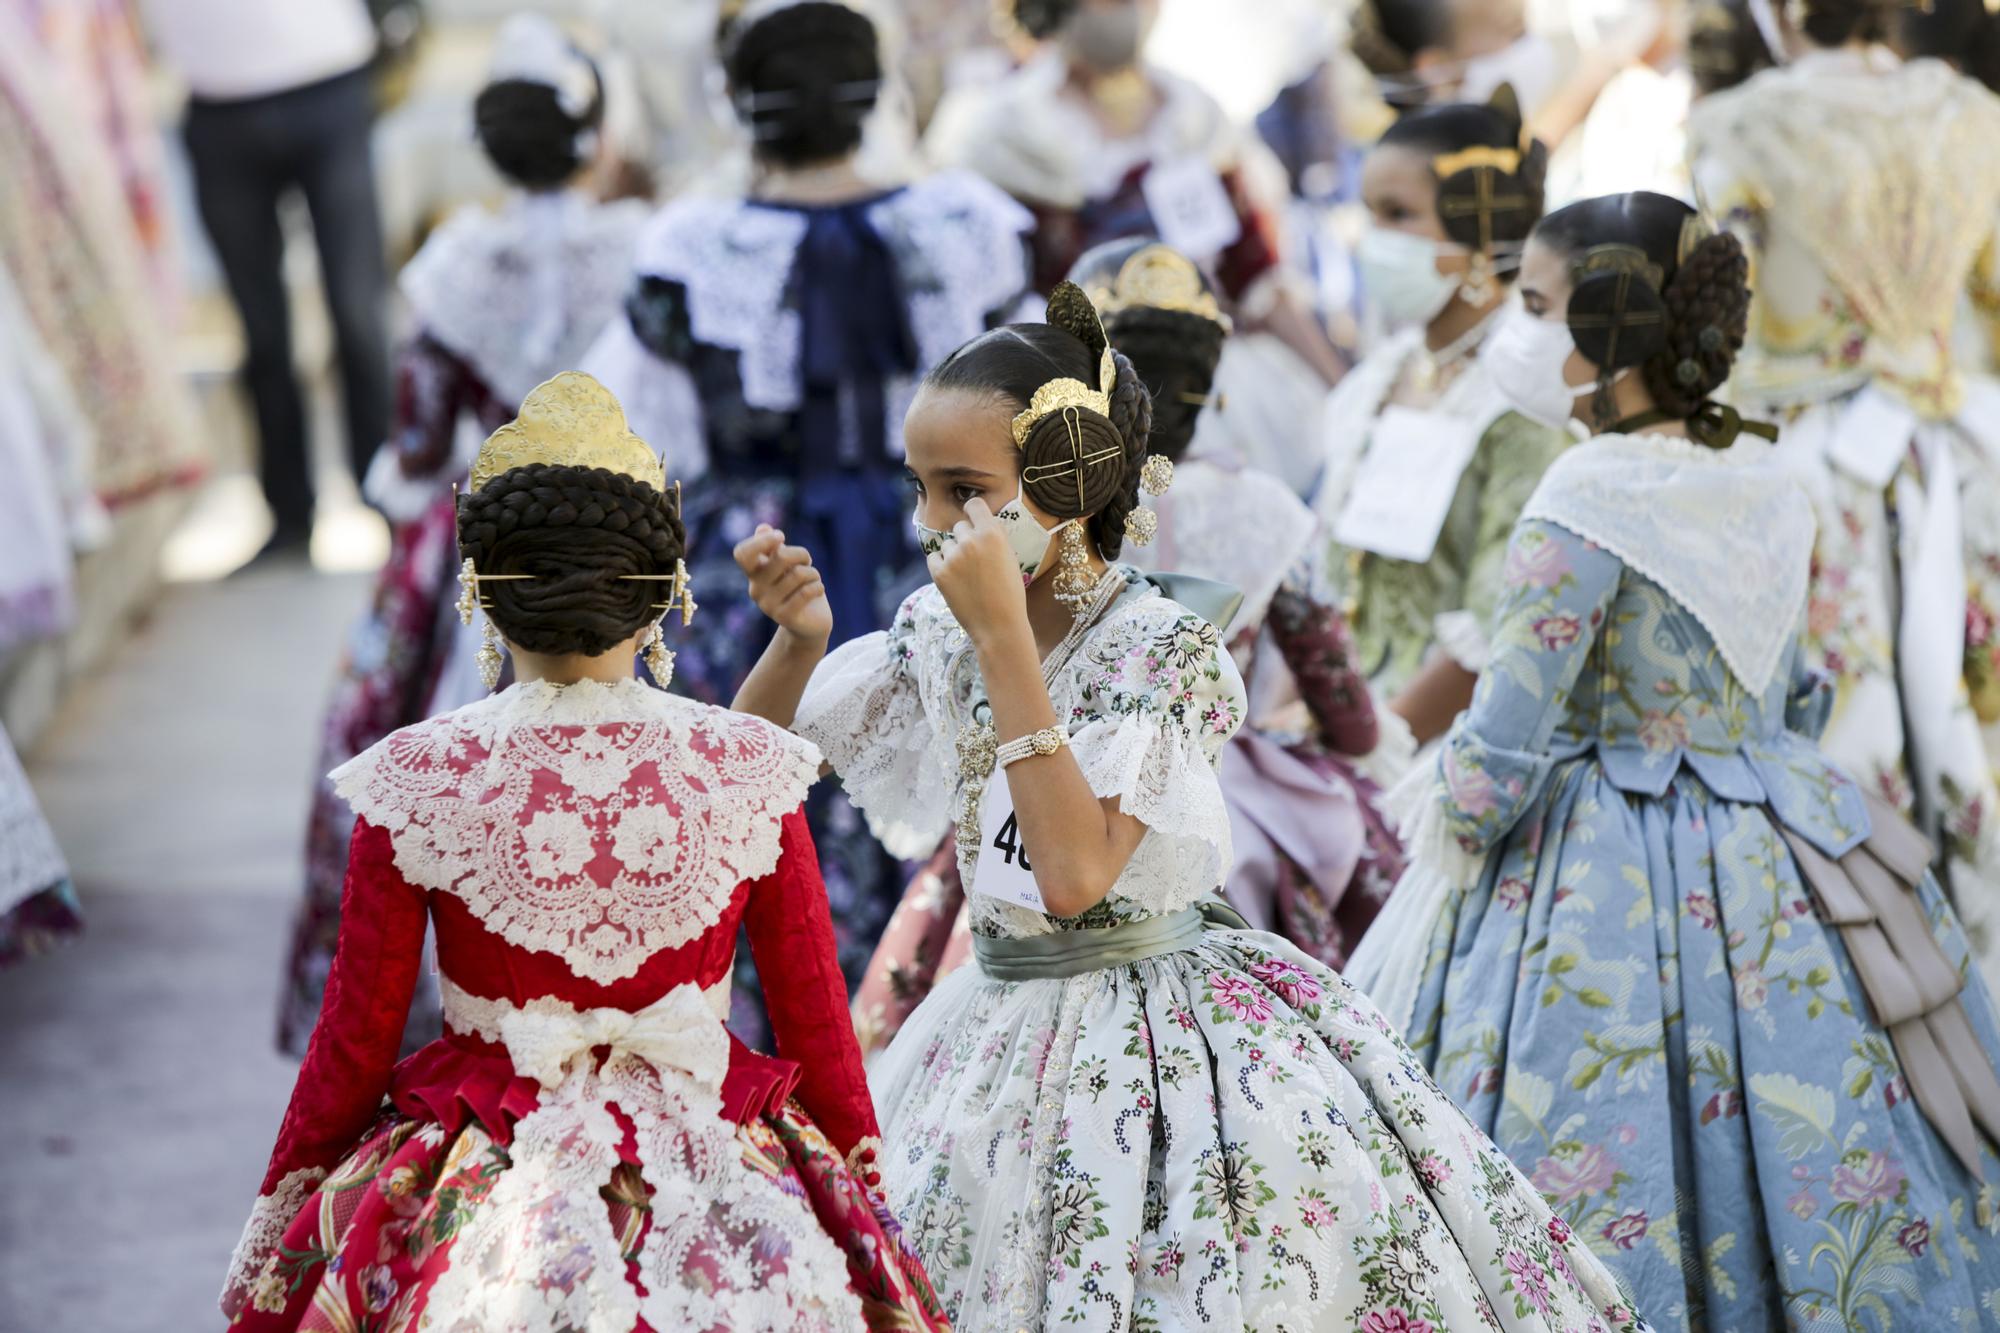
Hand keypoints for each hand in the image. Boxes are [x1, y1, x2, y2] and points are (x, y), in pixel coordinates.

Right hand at [734, 525, 830, 643]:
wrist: (809, 623)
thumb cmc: (798, 587)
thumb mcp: (787, 564)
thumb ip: (774, 547)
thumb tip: (763, 528)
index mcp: (754, 573)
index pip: (742, 553)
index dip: (761, 541)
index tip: (781, 537)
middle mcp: (756, 589)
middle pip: (782, 557)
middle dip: (802, 554)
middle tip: (806, 562)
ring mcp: (768, 605)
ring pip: (798, 574)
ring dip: (813, 573)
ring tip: (813, 580)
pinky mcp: (784, 617)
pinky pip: (806, 592)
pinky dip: (818, 587)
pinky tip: (818, 590)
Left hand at [927, 497, 1030, 648]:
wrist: (999, 625)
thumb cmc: (1009, 593)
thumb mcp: (1010, 558)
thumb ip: (994, 537)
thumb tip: (979, 522)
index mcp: (992, 533)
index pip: (974, 505)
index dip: (973, 512)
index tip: (972, 519)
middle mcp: (970, 540)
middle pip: (959, 526)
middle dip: (965, 539)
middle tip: (974, 561)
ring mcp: (953, 556)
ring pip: (947, 544)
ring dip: (953, 555)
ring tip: (967, 576)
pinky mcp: (939, 573)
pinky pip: (934, 558)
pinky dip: (941, 566)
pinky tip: (954, 580)